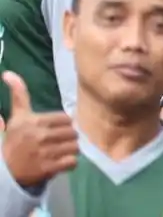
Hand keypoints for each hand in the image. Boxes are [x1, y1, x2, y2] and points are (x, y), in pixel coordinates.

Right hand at [0, 72, 77, 187]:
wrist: (4, 171)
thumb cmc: (15, 140)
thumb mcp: (17, 116)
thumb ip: (18, 95)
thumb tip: (8, 73)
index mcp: (35, 121)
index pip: (66, 119)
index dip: (63, 125)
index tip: (54, 130)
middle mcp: (40, 136)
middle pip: (72, 133)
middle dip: (68, 138)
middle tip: (58, 142)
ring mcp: (45, 153)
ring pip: (75, 147)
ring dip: (70, 150)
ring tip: (60, 152)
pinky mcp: (48, 168)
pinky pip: (72, 162)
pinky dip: (69, 163)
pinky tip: (60, 162)